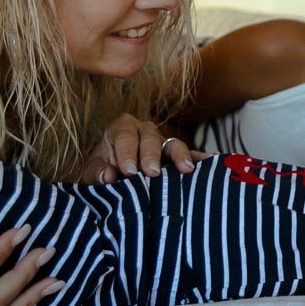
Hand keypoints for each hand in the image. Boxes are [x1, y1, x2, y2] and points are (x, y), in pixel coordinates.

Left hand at [82, 113, 211, 183]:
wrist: (113, 175)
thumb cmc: (103, 171)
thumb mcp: (92, 171)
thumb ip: (96, 172)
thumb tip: (108, 176)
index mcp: (122, 128)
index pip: (125, 137)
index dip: (126, 154)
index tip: (127, 172)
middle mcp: (145, 130)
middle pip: (150, 139)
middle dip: (151, 155)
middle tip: (152, 173)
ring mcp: (164, 142)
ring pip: (173, 144)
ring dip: (180, 157)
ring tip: (186, 170)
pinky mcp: (177, 155)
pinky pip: (191, 155)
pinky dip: (200, 158)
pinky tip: (212, 161)